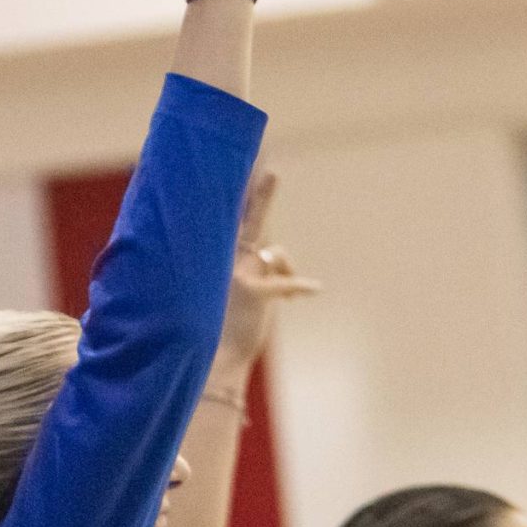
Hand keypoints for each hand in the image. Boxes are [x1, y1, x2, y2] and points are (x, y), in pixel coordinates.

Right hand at [219, 169, 321, 370]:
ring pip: (277, 254)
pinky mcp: (255, 291)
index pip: (227, 216)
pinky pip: (287, 283)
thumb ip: (251, 269)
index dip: (237, 190)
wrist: (212, 363)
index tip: (243, 163)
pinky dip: (301, 287)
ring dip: (286, 270)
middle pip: (249, 218)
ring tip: (285, 297)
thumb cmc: (218, 330)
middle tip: (272, 168)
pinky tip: (314, 290)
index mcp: (213, 258)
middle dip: (261, 193)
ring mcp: (237, 273)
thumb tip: (278, 259)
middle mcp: (223, 260)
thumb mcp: (230, 294)